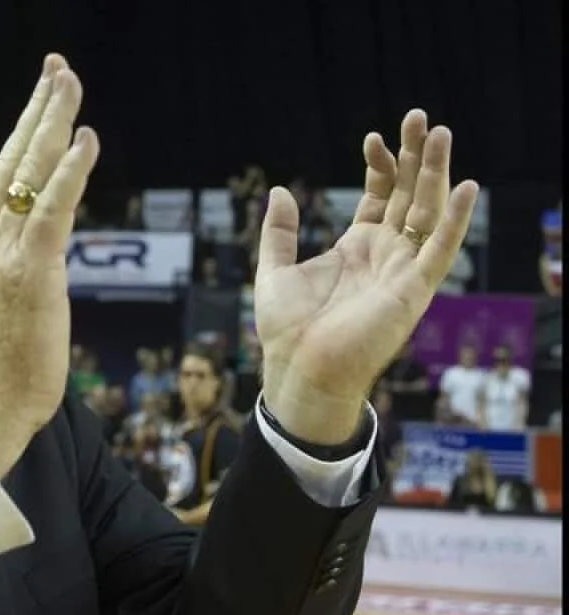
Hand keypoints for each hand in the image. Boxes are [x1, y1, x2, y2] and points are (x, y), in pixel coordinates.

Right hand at [0, 54, 99, 475]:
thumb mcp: (5, 305)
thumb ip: (18, 270)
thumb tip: (40, 257)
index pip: (4, 176)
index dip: (26, 133)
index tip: (43, 98)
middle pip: (14, 159)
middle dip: (39, 109)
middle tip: (58, 68)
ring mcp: (6, 253)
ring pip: (31, 173)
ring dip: (53, 122)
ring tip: (70, 82)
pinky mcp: (31, 271)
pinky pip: (52, 210)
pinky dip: (69, 172)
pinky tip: (85, 139)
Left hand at [255, 109, 477, 444]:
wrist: (298, 370)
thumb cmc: (287, 331)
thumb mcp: (274, 269)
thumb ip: (280, 232)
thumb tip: (277, 191)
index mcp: (356, 249)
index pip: (380, 197)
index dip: (380, 167)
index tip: (372, 138)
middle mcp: (385, 256)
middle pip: (409, 196)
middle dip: (414, 157)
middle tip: (417, 118)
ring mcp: (402, 271)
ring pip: (428, 213)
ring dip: (436, 174)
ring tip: (440, 134)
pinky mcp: (413, 290)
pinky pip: (441, 250)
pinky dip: (456, 220)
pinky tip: (467, 187)